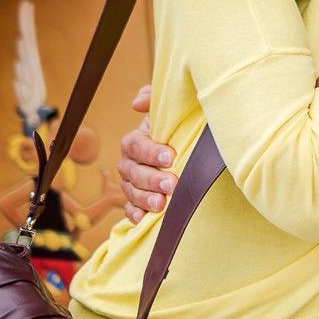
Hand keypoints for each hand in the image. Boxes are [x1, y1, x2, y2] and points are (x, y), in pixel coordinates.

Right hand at [117, 85, 176, 222]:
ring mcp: (132, 182)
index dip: (150, 152)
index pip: (135, 145)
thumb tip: (136, 102)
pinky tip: (144, 219)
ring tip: (161, 204)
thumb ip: (155, 100)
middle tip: (171, 184)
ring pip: (130, 191)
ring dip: (144, 198)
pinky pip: (129, 209)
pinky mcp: (136, 201)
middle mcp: (130, 161)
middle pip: (132, 171)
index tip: (171, 157)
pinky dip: (135, 214)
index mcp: (137, 140)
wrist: (189, 152)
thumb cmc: (179, 129)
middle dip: (151, 179)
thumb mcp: (172, 112)